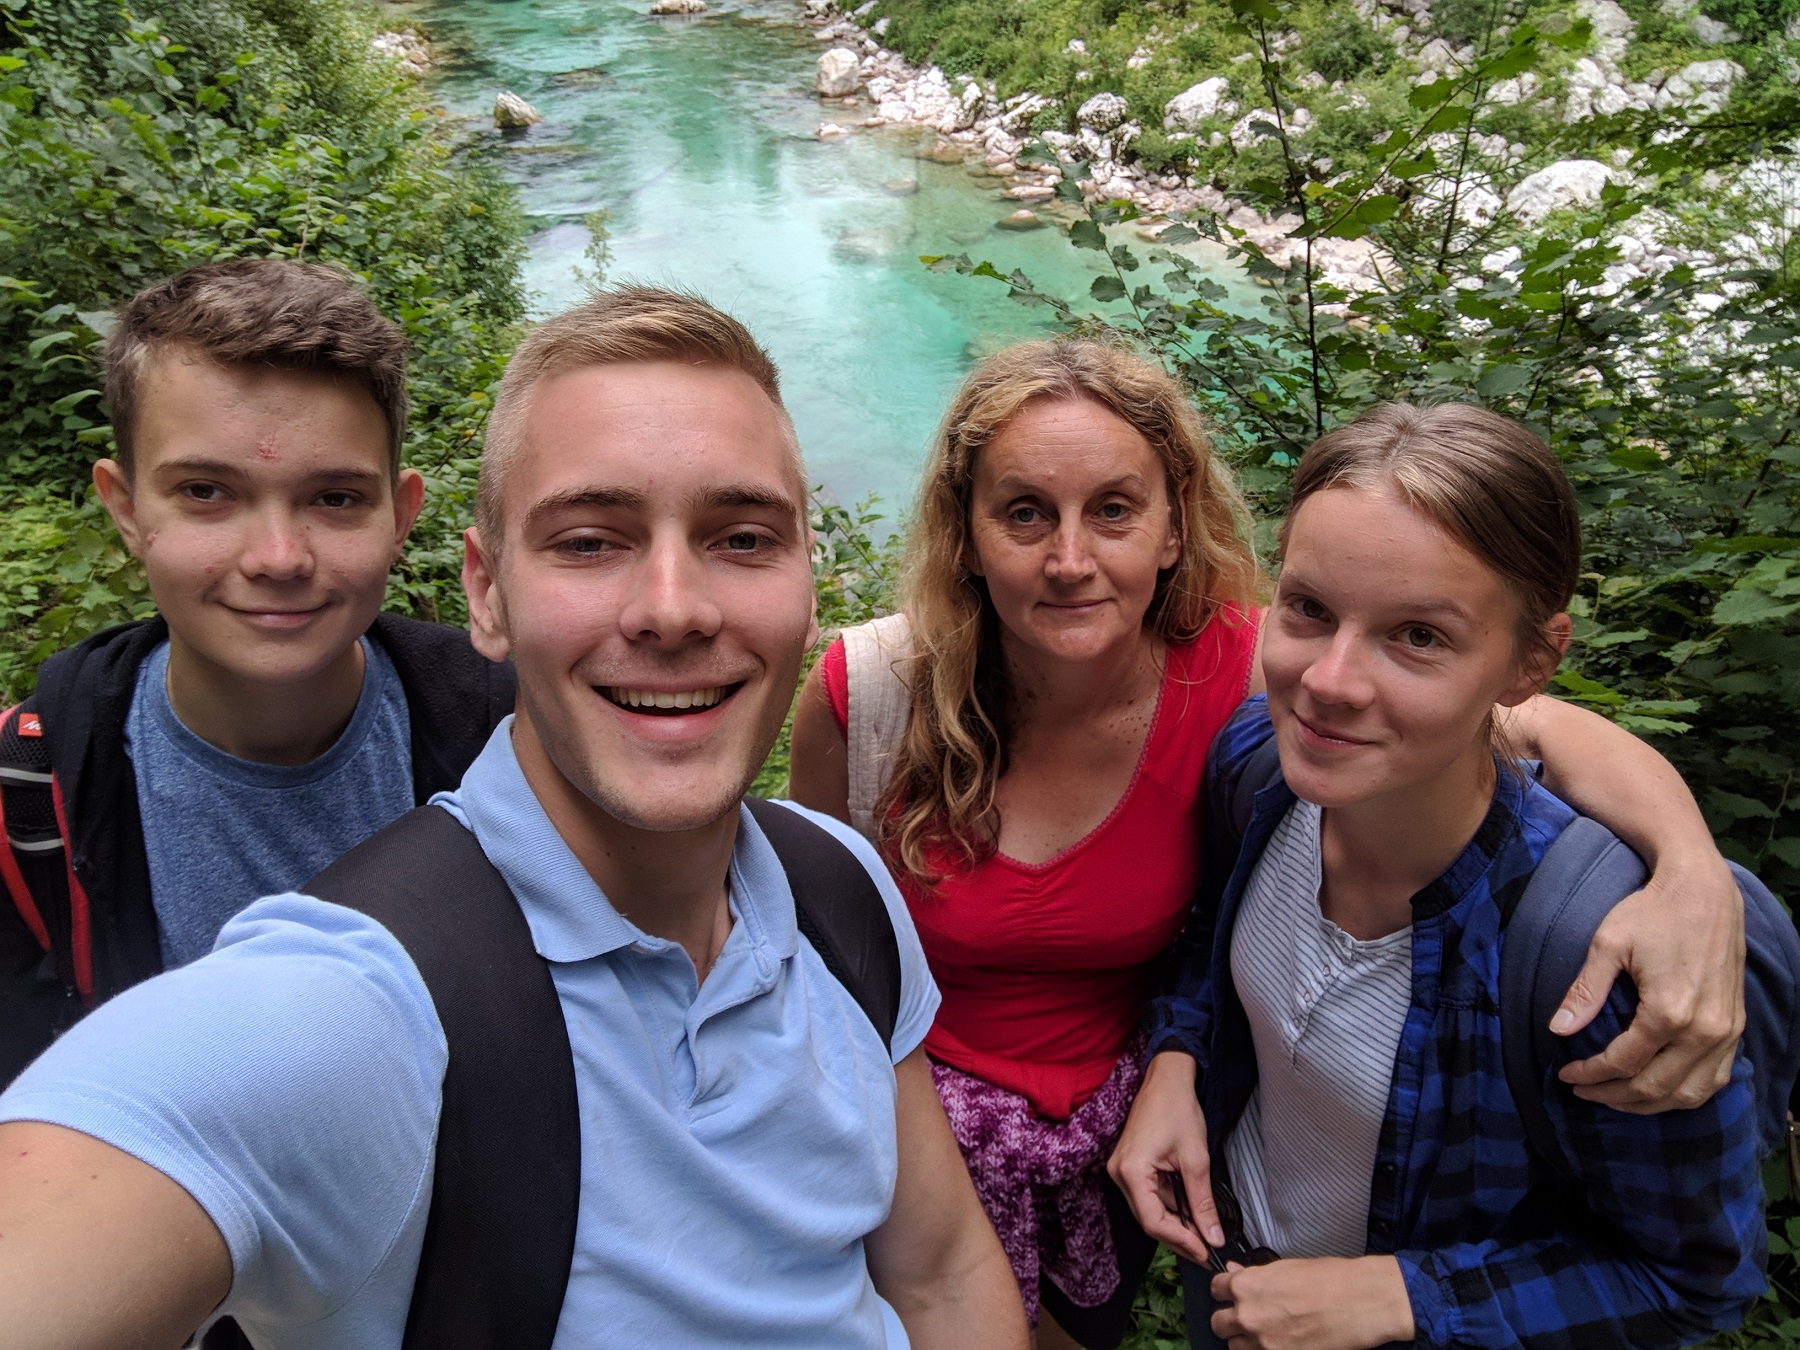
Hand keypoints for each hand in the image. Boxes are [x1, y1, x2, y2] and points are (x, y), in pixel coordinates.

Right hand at [1107, 1051, 1221, 1264]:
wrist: (1166, 1080)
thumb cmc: (1178, 1110)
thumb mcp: (1196, 1159)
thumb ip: (1203, 1202)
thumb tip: (1213, 1237)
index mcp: (1130, 1171)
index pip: (1153, 1221)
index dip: (1181, 1241)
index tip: (1206, 1253)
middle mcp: (1118, 1174)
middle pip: (1149, 1220)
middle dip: (1180, 1237)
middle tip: (1209, 1251)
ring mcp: (1121, 1170)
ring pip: (1150, 1211)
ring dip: (1177, 1224)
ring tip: (1205, 1236)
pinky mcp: (1129, 1167)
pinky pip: (1149, 1197)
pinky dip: (1170, 1208)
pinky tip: (1191, 1215)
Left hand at [1211, 1256, 1412, 1349]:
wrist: (1363, 1302)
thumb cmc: (1331, 1280)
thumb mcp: (1287, 1267)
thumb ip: (1256, 1275)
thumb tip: (1235, 1272)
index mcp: (1247, 1286)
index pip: (1216, 1289)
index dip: (1225, 1290)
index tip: (1233, 1293)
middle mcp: (1249, 1316)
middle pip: (1219, 1323)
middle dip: (1231, 1319)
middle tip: (1248, 1316)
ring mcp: (1264, 1343)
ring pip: (1235, 1347)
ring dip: (1245, 1340)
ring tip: (1265, 1332)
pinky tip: (1280, 1342)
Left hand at [1552, 852, 1745, 1112]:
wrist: (1704, 893)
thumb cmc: (1651, 913)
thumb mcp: (1607, 945)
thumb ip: (1585, 992)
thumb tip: (1557, 1030)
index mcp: (1670, 1011)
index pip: (1624, 1062)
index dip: (1591, 1074)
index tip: (1566, 1075)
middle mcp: (1705, 1030)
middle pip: (1655, 1087)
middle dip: (1612, 1095)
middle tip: (1583, 1092)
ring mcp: (1726, 1033)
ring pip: (1688, 1094)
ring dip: (1648, 1103)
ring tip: (1613, 1097)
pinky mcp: (1736, 1029)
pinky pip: (1715, 1080)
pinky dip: (1683, 1094)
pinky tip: (1657, 1090)